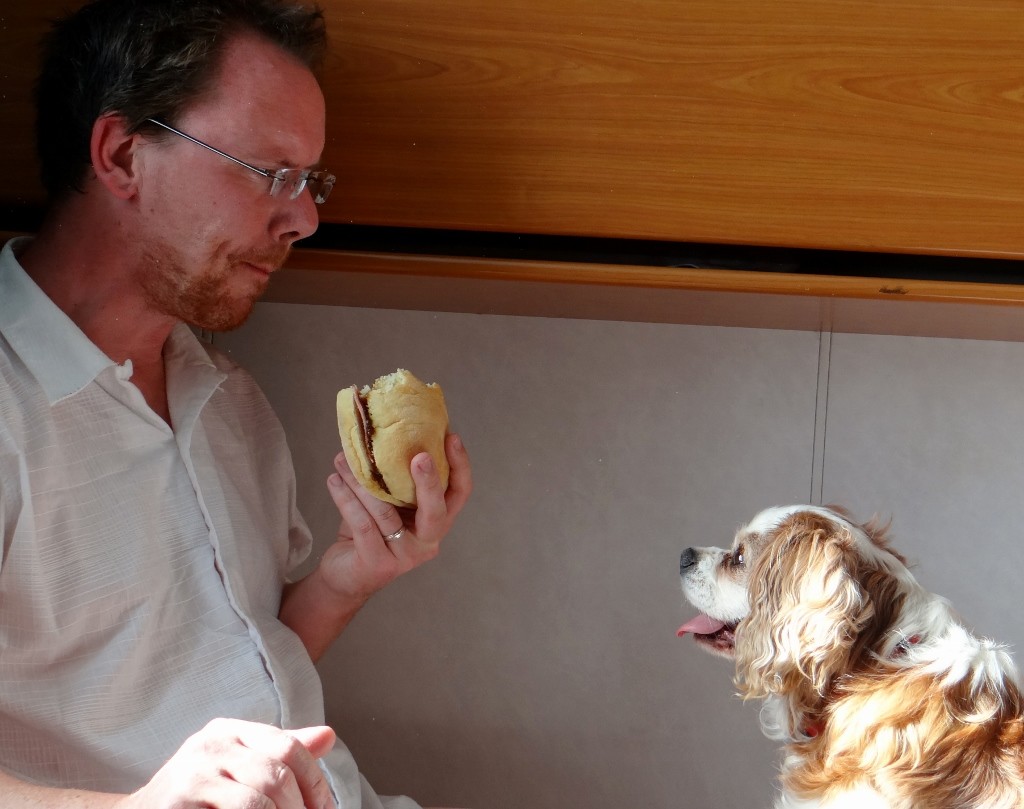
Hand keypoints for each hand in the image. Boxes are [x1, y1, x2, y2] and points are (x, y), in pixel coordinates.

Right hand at [120, 719, 335, 808]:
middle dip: (302, 808)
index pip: (289, 746)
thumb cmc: (198, 794)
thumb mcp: (240, 766)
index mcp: (232, 730)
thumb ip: (281, 753)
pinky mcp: (180, 798)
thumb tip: (329, 735)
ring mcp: (194, 771)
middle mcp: (213, 743)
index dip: (315, 783)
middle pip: (277, 773)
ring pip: (259, 799)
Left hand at [320, 433, 471, 604]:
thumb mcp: (387, 502)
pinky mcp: (378, 565)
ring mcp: (405, 557)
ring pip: (386, 512)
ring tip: (342, 460)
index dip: (460, 465)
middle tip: (419, 455)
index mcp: (437, 521)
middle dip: (429, 481)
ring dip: (362, 482)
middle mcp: (428, 542)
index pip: (459, 493)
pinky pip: (362, 524)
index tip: (451, 436)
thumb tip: (378, 432)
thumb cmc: (369, 532)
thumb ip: (392, 479)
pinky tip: (333, 480)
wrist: (344, 576)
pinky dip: (346, 499)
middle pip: (436, 510)